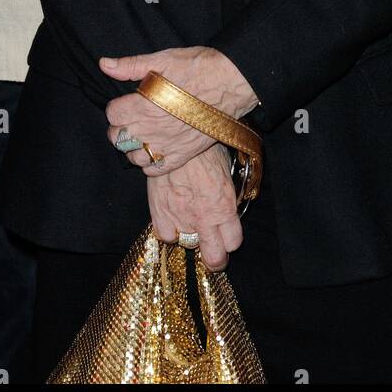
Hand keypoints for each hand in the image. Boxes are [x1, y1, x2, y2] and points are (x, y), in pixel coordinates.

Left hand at [101, 46, 259, 175]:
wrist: (231, 82)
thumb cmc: (198, 68)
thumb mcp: (163, 59)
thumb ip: (131, 66)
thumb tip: (104, 64)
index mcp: (143, 104)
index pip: (112, 114)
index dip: (117, 106)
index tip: (127, 101)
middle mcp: (151, 128)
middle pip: (118, 138)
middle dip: (120, 127)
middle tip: (132, 116)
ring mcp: (167, 144)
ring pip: (133, 157)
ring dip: (133, 146)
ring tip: (142, 134)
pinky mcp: (183, 154)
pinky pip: (156, 169)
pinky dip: (150, 163)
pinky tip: (155, 149)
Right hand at [146, 143, 241, 270]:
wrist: (175, 133)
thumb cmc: (202, 147)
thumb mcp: (226, 168)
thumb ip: (227, 192)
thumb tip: (230, 201)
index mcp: (224, 206)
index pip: (233, 242)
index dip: (230, 240)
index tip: (227, 236)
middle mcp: (203, 216)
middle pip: (213, 257)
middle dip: (215, 257)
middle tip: (212, 252)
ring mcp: (179, 216)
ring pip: (187, 244)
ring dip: (189, 235)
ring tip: (189, 219)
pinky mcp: (159, 211)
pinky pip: (164, 235)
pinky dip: (168, 230)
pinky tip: (172, 217)